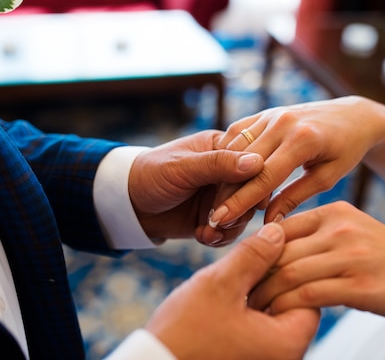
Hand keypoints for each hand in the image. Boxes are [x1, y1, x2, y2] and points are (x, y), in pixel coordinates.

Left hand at [128, 130, 263, 245]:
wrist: (128, 204)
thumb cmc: (151, 174)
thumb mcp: (183, 167)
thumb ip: (218, 164)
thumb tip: (257, 162)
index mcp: (223, 147)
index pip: (252, 162)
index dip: (250, 183)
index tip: (243, 200)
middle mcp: (228, 171)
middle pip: (252, 191)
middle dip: (238, 210)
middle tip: (219, 221)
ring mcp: (223, 195)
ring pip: (244, 213)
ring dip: (229, 227)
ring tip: (208, 233)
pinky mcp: (216, 217)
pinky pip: (231, 230)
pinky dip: (220, 237)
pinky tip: (203, 237)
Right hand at [146, 223, 320, 359]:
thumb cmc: (184, 335)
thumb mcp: (220, 285)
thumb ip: (253, 256)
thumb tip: (278, 232)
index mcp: (287, 342)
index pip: (311, 293)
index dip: (290, 266)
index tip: (267, 252)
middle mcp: (283, 356)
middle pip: (293, 302)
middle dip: (272, 278)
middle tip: (247, 262)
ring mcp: (266, 358)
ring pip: (274, 312)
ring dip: (257, 291)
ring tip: (233, 280)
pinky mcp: (248, 357)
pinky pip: (259, 327)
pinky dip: (248, 308)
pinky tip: (226, 297)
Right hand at [209, 96, 379, 225]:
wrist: (352, 116)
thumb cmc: (345, 151)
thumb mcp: (327, 178)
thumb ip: (295, 198)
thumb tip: (269, 223)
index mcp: (302, 139)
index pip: (263, 177)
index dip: (240, 201)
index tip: (221, 220)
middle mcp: (283, 122)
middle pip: (243, 163)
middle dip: (226, 192)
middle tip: (212, 218)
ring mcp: (271, 114)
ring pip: (235, 147)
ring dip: (223, 175)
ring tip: (217, 202)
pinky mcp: (264, 112)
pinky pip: (237, 133)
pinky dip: (228, 155)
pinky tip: (222, 176)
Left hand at [248, 201, 384, 325]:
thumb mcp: (356, 233)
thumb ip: (321, 237)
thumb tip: (278, 254)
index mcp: (335, 212)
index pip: (279, 227)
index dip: (255, 252)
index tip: (241, 273)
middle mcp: (340, 228)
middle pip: (278, 250)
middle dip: (252, 275)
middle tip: (236, 295)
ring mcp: (350, 254)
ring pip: (288, 273)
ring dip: (264, 295)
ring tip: (251, 311)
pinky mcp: (360, 284)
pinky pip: (308, 295)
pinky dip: (286, 308)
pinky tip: (278, 320)